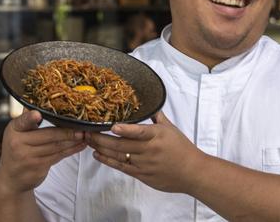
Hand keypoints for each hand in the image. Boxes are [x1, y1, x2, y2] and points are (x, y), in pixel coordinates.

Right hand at [0, 110, 86, 194]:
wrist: (11, 178)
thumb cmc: (16, 150)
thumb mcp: (16, 132)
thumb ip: (27, 118)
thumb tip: (35, 99)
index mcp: (14, 129)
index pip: (23, 122)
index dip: (31, 118)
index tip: (38, 115)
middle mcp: (18, 143)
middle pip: (47, 135)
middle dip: (66, 132)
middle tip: (81, 128)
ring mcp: (28, 157)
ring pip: (55, 147)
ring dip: (72, 141)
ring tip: (84, 135)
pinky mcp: (38, 168)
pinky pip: (58, 156)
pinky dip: (71, 150)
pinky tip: (79, 145)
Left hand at [86, 111, 205, 193]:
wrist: (192, 173)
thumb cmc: (182, 149)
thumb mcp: (171, 129)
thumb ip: (157, 117)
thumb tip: (150, 105)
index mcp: (156, 135)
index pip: (139, 131)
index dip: (126, 129)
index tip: (113, 126)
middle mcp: (149, 150)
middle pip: (121, 144)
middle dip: (101, 138)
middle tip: (87, 132)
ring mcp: (144, 164)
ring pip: (118, 156)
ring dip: (101, 148)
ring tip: (88, 141)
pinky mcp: (141, 175)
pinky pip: (121, 167)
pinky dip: (108, 161)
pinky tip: (98, 155)